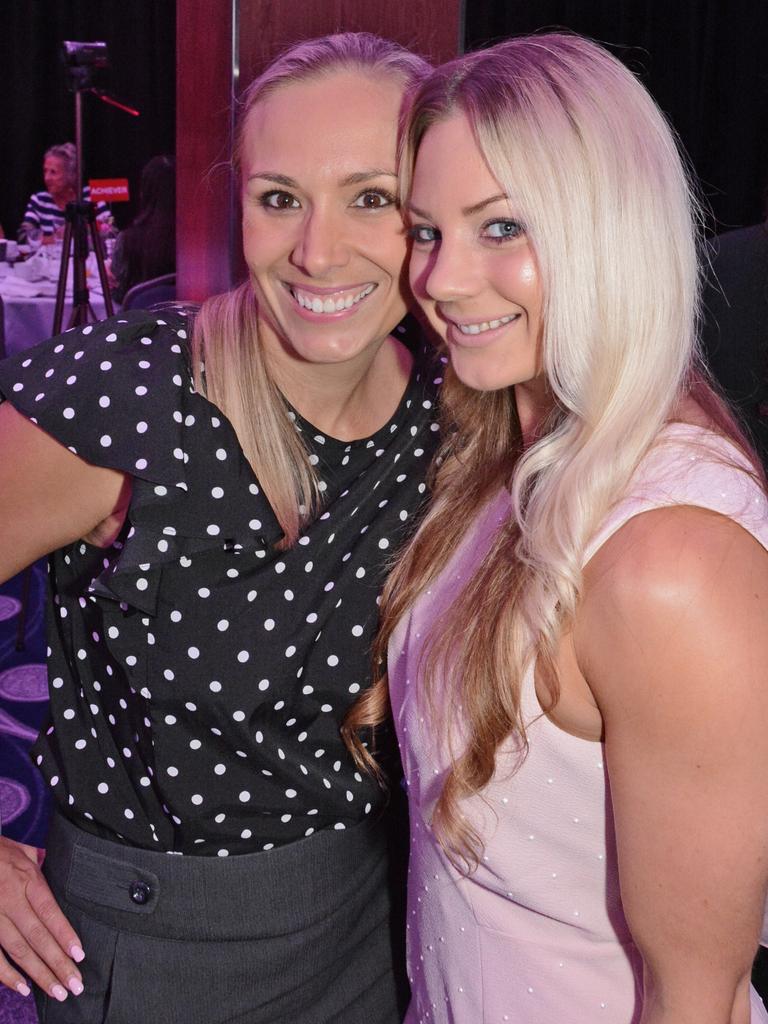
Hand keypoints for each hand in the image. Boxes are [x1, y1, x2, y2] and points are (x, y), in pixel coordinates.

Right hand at [0, 837, 83, 1001]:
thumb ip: (43, 865)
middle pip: (37, 936)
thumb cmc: (0, 851)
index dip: (64, 934)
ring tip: (57, 992)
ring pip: (18, 950)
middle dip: (58, 963)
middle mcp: (11, 899)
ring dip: (39, 974)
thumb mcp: (24, 850)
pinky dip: (6, 975)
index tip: (79, 955)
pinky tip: (24, 988)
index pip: (49, 911)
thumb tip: (68, 870)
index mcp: (26, 879)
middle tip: (75, 985)